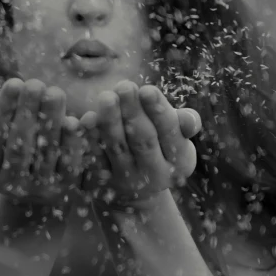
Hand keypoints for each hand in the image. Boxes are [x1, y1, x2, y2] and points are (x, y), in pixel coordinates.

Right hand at [0, 78, 84, 204]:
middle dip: (28, 112)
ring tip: (54, 93)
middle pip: (19, 146)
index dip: (3, 111)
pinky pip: (69, 164)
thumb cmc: (5, 145)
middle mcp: (10, 185)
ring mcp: (38, 190)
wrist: (33, 183)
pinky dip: (71, 142)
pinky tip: (72, 120)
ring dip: (51, 120)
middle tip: (36, 84)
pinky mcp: (64, 190)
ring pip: (45, 152)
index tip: (14, 83)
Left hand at [79, 81, 198, 208]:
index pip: (170, 132)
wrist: (137, 189)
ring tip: (106, 96)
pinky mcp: (103, 182)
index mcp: (180, 160)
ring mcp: (128, 180)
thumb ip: (183, 123)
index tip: (147, 89)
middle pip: (144, 140)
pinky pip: (95, 157)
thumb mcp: (176, 137)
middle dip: (133, 112)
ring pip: (118, 148)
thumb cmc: (160, 145)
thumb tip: (189, 119)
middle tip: (124, 86)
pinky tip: (86, 119)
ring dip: (110, 121)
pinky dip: (90, 138)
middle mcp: (156, 174)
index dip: (158, 111)